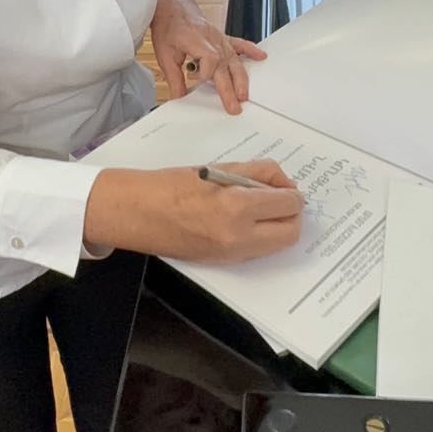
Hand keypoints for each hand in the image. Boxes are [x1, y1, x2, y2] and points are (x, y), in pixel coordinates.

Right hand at [84, 161, 303, 262]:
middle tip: (280, 197)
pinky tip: (246, 219)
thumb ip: (255, 172)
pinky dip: (262, 235)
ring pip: (277, 245)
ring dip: (279, 225)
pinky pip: (257, 250)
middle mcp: (240, 237)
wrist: (140, 213)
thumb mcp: (218, 169)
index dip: (292, 191)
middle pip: (291, 232)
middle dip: (292, 213)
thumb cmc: (172, 185)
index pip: (288, 204)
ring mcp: (232, 254)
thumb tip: (281, 182)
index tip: (284, 184)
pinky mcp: (224, 262)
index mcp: (237, 207)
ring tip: (262, 206)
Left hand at [150, 0, 266, 113]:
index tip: (192, 79)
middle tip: (233, 107)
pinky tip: (261, 57)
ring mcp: (220, 39)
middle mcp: (212, 40)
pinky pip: (240, 44)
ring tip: (244, 95)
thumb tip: (178, 98)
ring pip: (234, 60)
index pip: (209, 60)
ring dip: (241, 78)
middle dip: (229, 88)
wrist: (173, 7)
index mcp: (197, 41)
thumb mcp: (164, 54)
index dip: (203, 74)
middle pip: (225, 66)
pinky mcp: (223, 38)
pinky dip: (251, 50)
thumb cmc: (168, 28)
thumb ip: (173, 78)